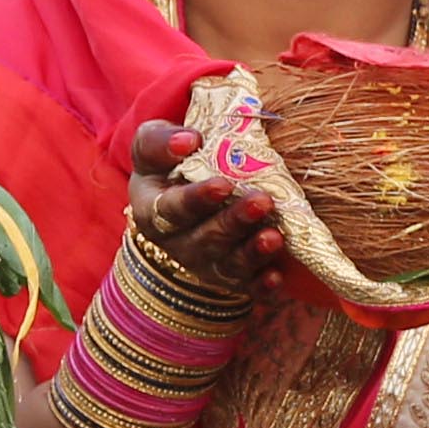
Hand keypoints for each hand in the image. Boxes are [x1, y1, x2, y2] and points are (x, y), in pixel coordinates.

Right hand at [126, 120, 287, 303]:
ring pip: (229, 264)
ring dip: (253, 252)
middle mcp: (177, 244)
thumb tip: (189, 140)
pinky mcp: (231, 278)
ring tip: (275, 236)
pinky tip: (276, 276)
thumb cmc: (167, 166)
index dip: (197, 199)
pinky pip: (247, 287)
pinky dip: (261, 284)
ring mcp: (205, 264)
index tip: (223, 184)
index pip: (172, 209)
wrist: (182, 197)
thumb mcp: (152, 149)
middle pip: (206, 238)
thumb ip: (160, 142)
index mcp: (152, 212)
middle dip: (235, 221)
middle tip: (263, 201)